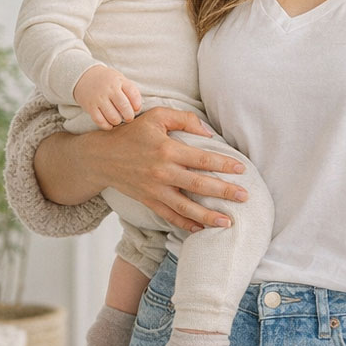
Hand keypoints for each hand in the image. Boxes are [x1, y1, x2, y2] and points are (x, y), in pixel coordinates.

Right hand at [73, 65, 142, 128]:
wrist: (84, 76)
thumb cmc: (108, 81)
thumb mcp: (120, 80)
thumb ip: (130, 91)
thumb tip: (137, 109)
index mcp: (118, 81)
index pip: (133, 94)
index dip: (137, 104)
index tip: (136, 109)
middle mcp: (108, 90)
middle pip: (124, 107)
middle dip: (129, 116)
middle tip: (128, 117)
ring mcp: (98, 99)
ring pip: (113, 117)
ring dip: (118, 121)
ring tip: (118, 119)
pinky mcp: (90, 107)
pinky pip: (100, 121)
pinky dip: (107, 125)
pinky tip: (109, 124)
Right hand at [84, 106, 248, 232]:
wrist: (100, 156)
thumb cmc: (131, 133)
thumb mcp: (156, 116)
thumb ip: (184, 119)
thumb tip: (209, 132)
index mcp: (167, 149)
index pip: (202, 159)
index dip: (223, 165)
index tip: (241, 170)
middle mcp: (162, 172)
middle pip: (199, 185)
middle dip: (224, 192)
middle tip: (245, 197)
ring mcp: (155, 190)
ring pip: (186, 207)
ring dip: (208, 216)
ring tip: (228, 222)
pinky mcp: (148, 201)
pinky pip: (170, 216)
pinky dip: (186, 224)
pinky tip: (201, 229)